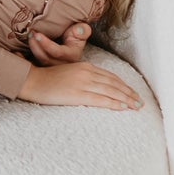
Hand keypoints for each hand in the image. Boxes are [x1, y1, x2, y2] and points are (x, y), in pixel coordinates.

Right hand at [20, 60, 140, 109]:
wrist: (33, 80)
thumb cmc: (48, 79)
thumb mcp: (69, 73)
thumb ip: (83, 78)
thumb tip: (96, 88)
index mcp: (85, 67)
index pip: (111, 77)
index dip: (124, 85)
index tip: (133, 93)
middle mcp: (87, 73)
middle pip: (114, 84)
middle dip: (129, 93)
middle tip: (140, 102)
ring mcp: (83, 83)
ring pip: (110, 91)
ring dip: (126, 99)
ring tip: (136, 106)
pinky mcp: (77, 94)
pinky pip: (100, 99)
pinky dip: (113, 103)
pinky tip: (122, 108)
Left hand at [27, 21, 90, 64]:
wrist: (69, 42)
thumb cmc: (74, 36)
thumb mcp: (80, 33)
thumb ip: (82, 30)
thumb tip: (80, 28)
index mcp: (71, 56)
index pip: (58, 53)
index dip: (47, 45)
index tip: (37, 34)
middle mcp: (61, 64)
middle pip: (46, 59)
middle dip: (36, 47)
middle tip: (30, 33)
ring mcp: (52, 67)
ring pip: (39, 63)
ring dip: (31, 49)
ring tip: (27, 36)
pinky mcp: (43, 67)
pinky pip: (32, 67)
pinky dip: (24, 60)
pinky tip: (16, 53)